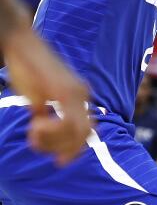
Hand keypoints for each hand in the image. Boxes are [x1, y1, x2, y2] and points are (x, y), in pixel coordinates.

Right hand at [4, 27, 90, 164]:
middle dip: (64, 149)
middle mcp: (83, 94)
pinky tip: (34, 125)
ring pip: (76, 131)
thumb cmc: (27, 67)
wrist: (21, 43)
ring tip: (32, 134)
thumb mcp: (38, 95)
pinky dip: (51, 131)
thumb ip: (44, 112)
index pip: (87, 130)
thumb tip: (40, 130)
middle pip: (85, 135)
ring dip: (53, 141)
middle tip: (38, 147)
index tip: (59, 161)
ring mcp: (76, 92)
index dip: (75, 150)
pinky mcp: (64, 90)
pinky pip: (66, 122)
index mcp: (80, 96)